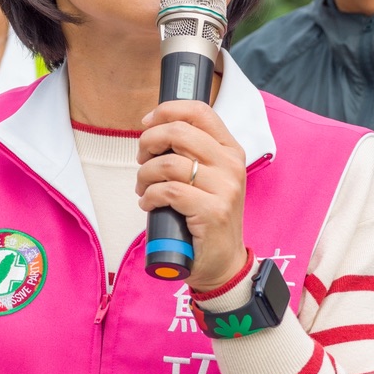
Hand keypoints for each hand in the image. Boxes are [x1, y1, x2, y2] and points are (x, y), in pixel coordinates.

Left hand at [134, 97, 248, 292]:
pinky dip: (149, 196)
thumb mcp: (207, 178)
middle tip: (141, 159)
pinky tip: (149, 204)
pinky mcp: (212, 211)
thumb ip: (190, 153)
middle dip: (148, 142)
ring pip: (168, 163)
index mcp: (231, 150)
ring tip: (143, 189)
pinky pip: (168, 191)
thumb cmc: (206, 217)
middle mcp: (231, 165)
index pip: (199, 111)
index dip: (167, 110)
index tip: (147, 123)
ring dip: (144, 175)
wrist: (223, 262)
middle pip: (178, 132)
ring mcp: (225, 188)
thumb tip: (153, 131)